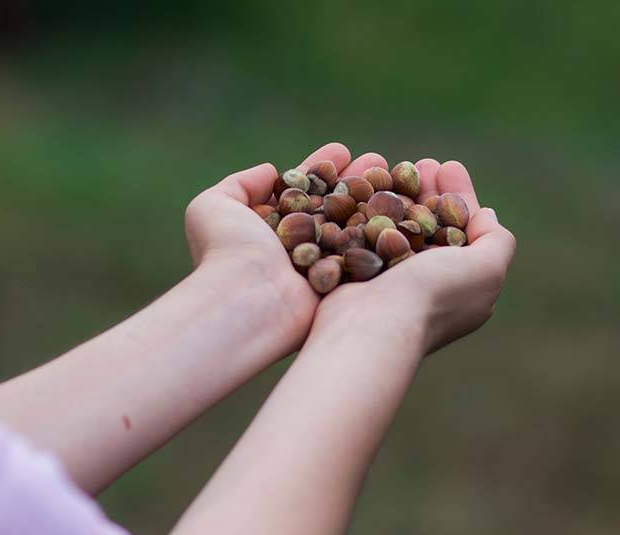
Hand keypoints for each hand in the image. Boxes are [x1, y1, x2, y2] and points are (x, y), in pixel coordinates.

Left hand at [183, 143, 387, 343]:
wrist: (247, 298)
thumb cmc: (227, 250)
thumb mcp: (211, 206)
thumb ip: (238, 185)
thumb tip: (270, 172)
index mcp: (269, 232)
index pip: (302, 192)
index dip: (321, 170)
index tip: (343, 150)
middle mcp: (296, 251)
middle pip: (332, 207)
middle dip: (354, 181)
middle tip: (378, 159)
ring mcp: (321, 269)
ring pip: (354, 228)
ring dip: (376, 200)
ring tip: (398, 173)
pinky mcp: (343, 287)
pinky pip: (368, 254)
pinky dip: (387, 230)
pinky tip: (407, 205)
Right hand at [314, 158, 516, 353]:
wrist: (372, 324)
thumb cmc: (433, 295)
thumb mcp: (487, 269)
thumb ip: (497, 240)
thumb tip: (487, 215)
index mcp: (461, 286)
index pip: (464, 230)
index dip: (459, 195)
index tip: (448, 166)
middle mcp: (426, 285)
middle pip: (430, 224)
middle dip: (428, 190)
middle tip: (421, 162)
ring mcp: (388, 281)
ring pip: (397, 226)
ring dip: (398, 194)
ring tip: (392, 166)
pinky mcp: (356, 276)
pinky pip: (365, 234)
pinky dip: (368, 209)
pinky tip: (366, 187)